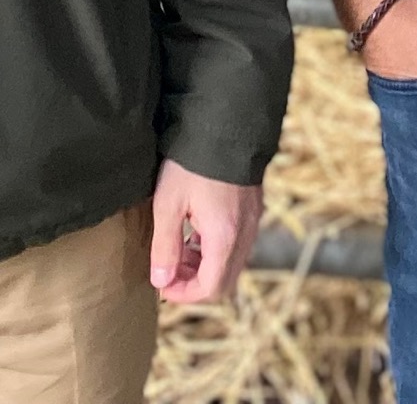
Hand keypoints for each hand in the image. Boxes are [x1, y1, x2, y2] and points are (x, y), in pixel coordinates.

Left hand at [150, 162, 263, 304]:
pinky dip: (217, 249)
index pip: (210, 289)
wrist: (226, 122)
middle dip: (195, 283)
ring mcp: (253, 220)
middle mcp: (245, 234)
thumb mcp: (168, 203)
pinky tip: (197, 230)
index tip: (162, 283)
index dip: (184, 294)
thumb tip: (161, 281)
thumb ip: (165, 246)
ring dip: (206, 266)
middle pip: (225, 281)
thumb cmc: (192, 162)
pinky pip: (239, 244)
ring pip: (233, 263)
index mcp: (224, 237)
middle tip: (169, 268)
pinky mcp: (255, 208)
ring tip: (180, 248)